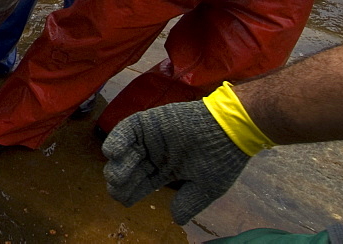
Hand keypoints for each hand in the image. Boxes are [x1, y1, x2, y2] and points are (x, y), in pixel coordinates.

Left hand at [102, 100, 250, 225]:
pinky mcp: (146, 122)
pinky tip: (113, 153)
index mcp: (163, 171)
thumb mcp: (207, 188)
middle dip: (120, 183)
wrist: (230, 131)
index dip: (130, 194)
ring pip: (123, 153)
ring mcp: (147, 138)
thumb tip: (176, 220)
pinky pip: (125, 130)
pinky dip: (116, 140)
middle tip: (118, 190)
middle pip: (127, 171)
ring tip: (117, 178)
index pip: (140, 185)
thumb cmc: (221, 159)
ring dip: (117, 166)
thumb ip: (189, 203)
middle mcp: (152, 155)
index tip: (126, 201)